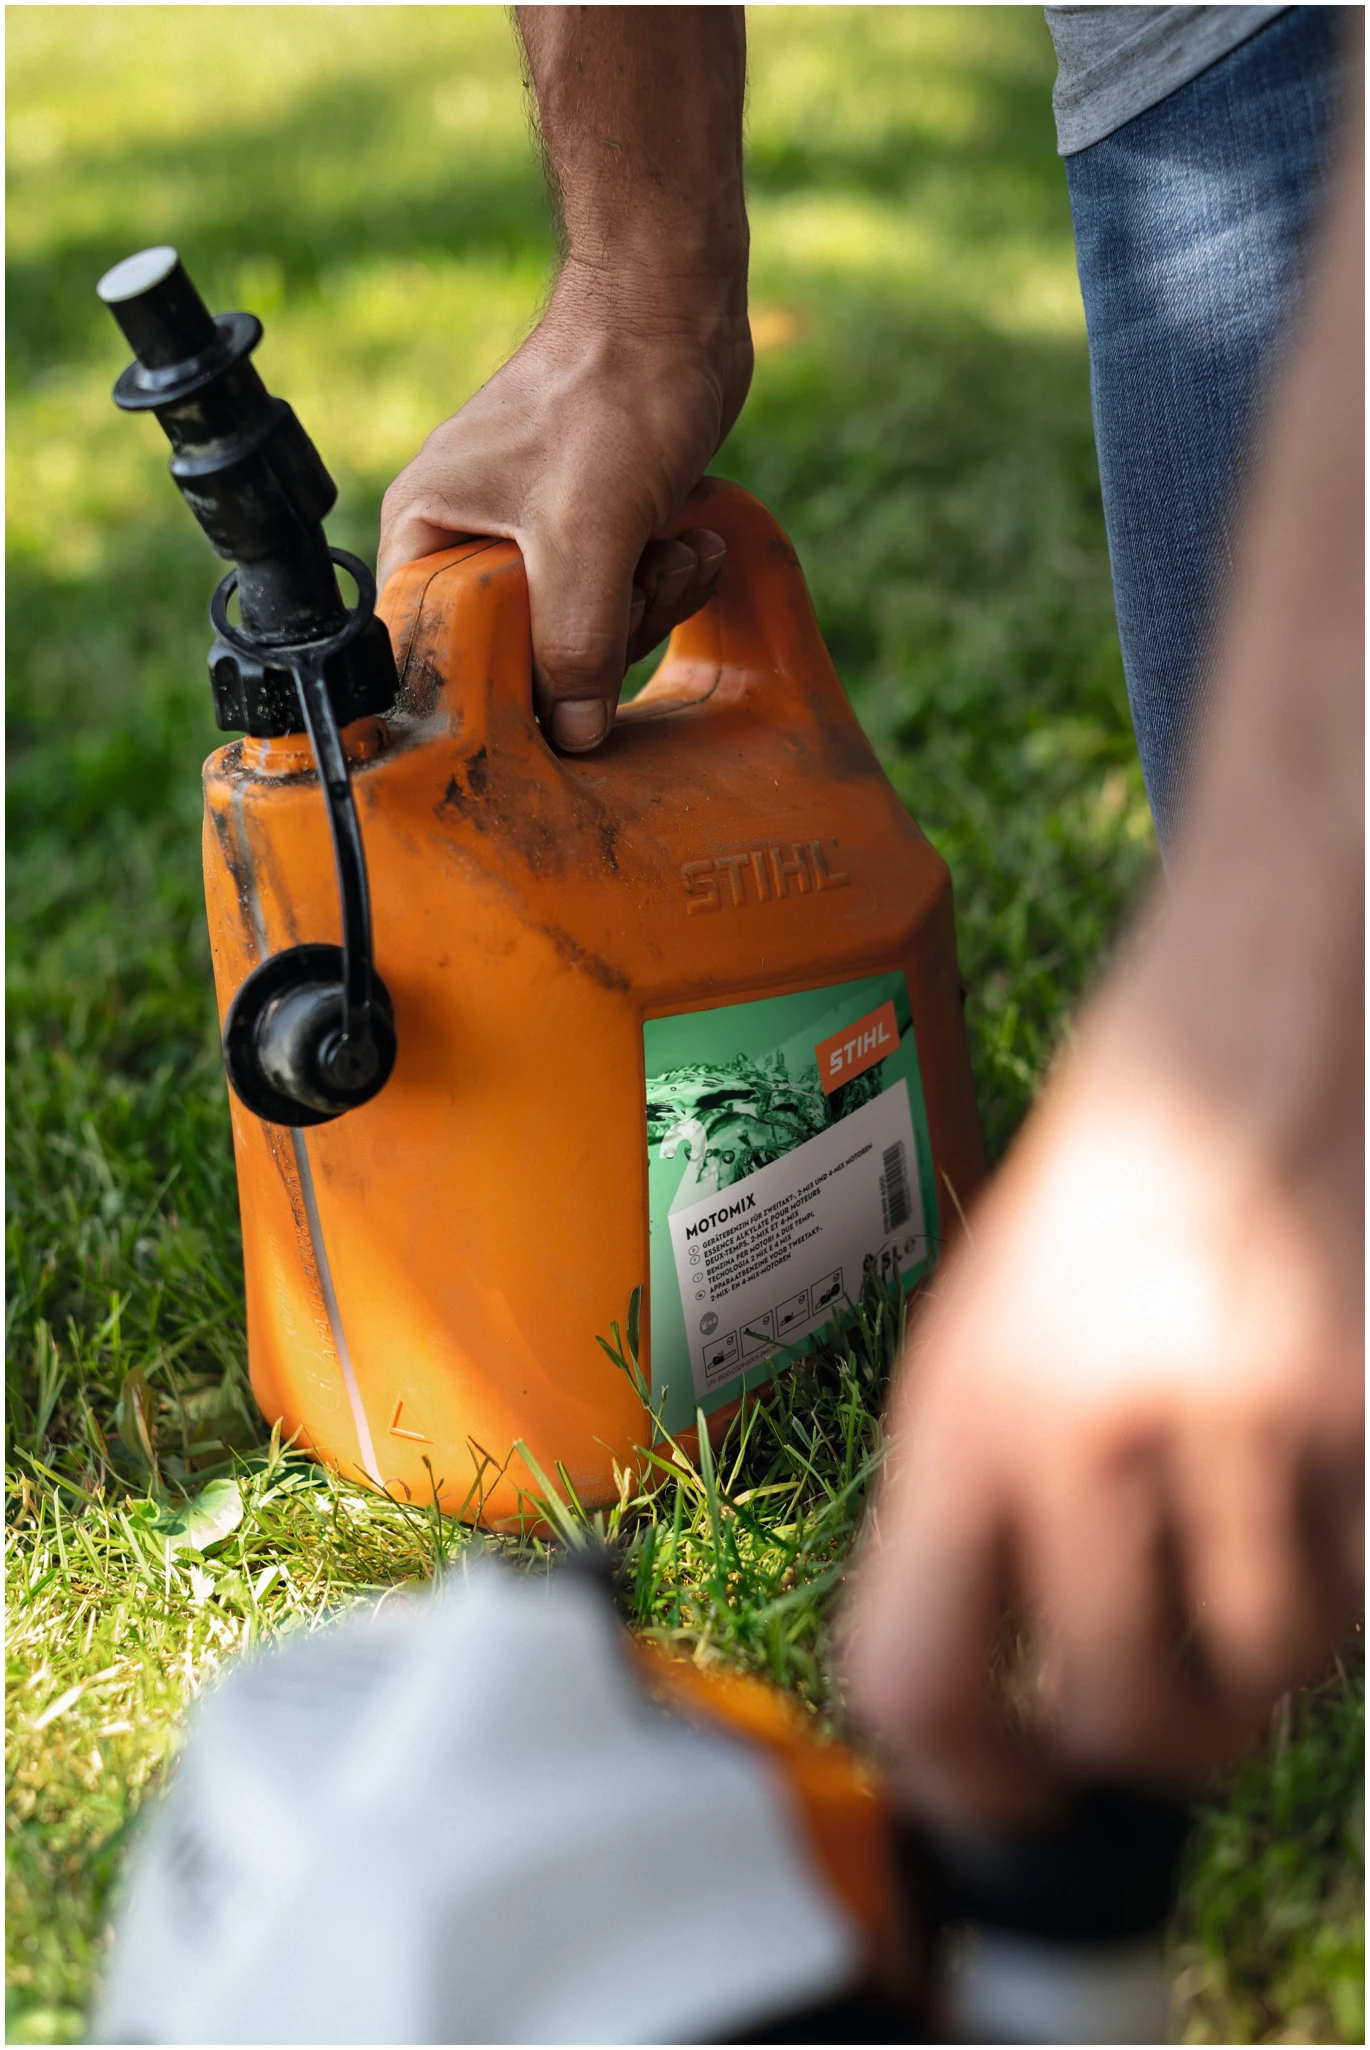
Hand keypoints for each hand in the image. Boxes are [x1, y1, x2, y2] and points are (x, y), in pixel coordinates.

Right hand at [378, 263, 752, 751]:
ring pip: (584, 638)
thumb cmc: (612, 390)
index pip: (439, 657)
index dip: (501, 688)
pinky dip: (664, 582)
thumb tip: (572, 736)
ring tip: (675, 547)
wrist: (677, 310)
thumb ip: (574, 642)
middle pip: (522, 660)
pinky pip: (623, 602)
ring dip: (647, 606)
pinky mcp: (593, 539)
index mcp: (426, 536)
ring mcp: (534, 543)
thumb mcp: (587, 533)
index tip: (564, 686)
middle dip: (601, 635)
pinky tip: (694, 541)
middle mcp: (468, 543)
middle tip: (636, 579)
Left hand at [840, 965, 1362, 1825]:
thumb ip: (977, 1522)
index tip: (1011, 1792)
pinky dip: (1338, 1591)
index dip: (961, 1779)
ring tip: (1241, 1565)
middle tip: (1159, 1709)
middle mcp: (1090, 1432)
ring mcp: (1240, 1430)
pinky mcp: (1363, 1420)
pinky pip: (1360, 1604)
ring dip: (1255, 1664)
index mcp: (962, 1415)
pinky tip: (1309, 1509)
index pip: (914, 1675)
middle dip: (1141, 1745)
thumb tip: (1000, 1709)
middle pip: (1113, 1716)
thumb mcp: (976, 1350)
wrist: (1228, 1065)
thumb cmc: (1092, 1215)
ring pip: (1262, 1677)